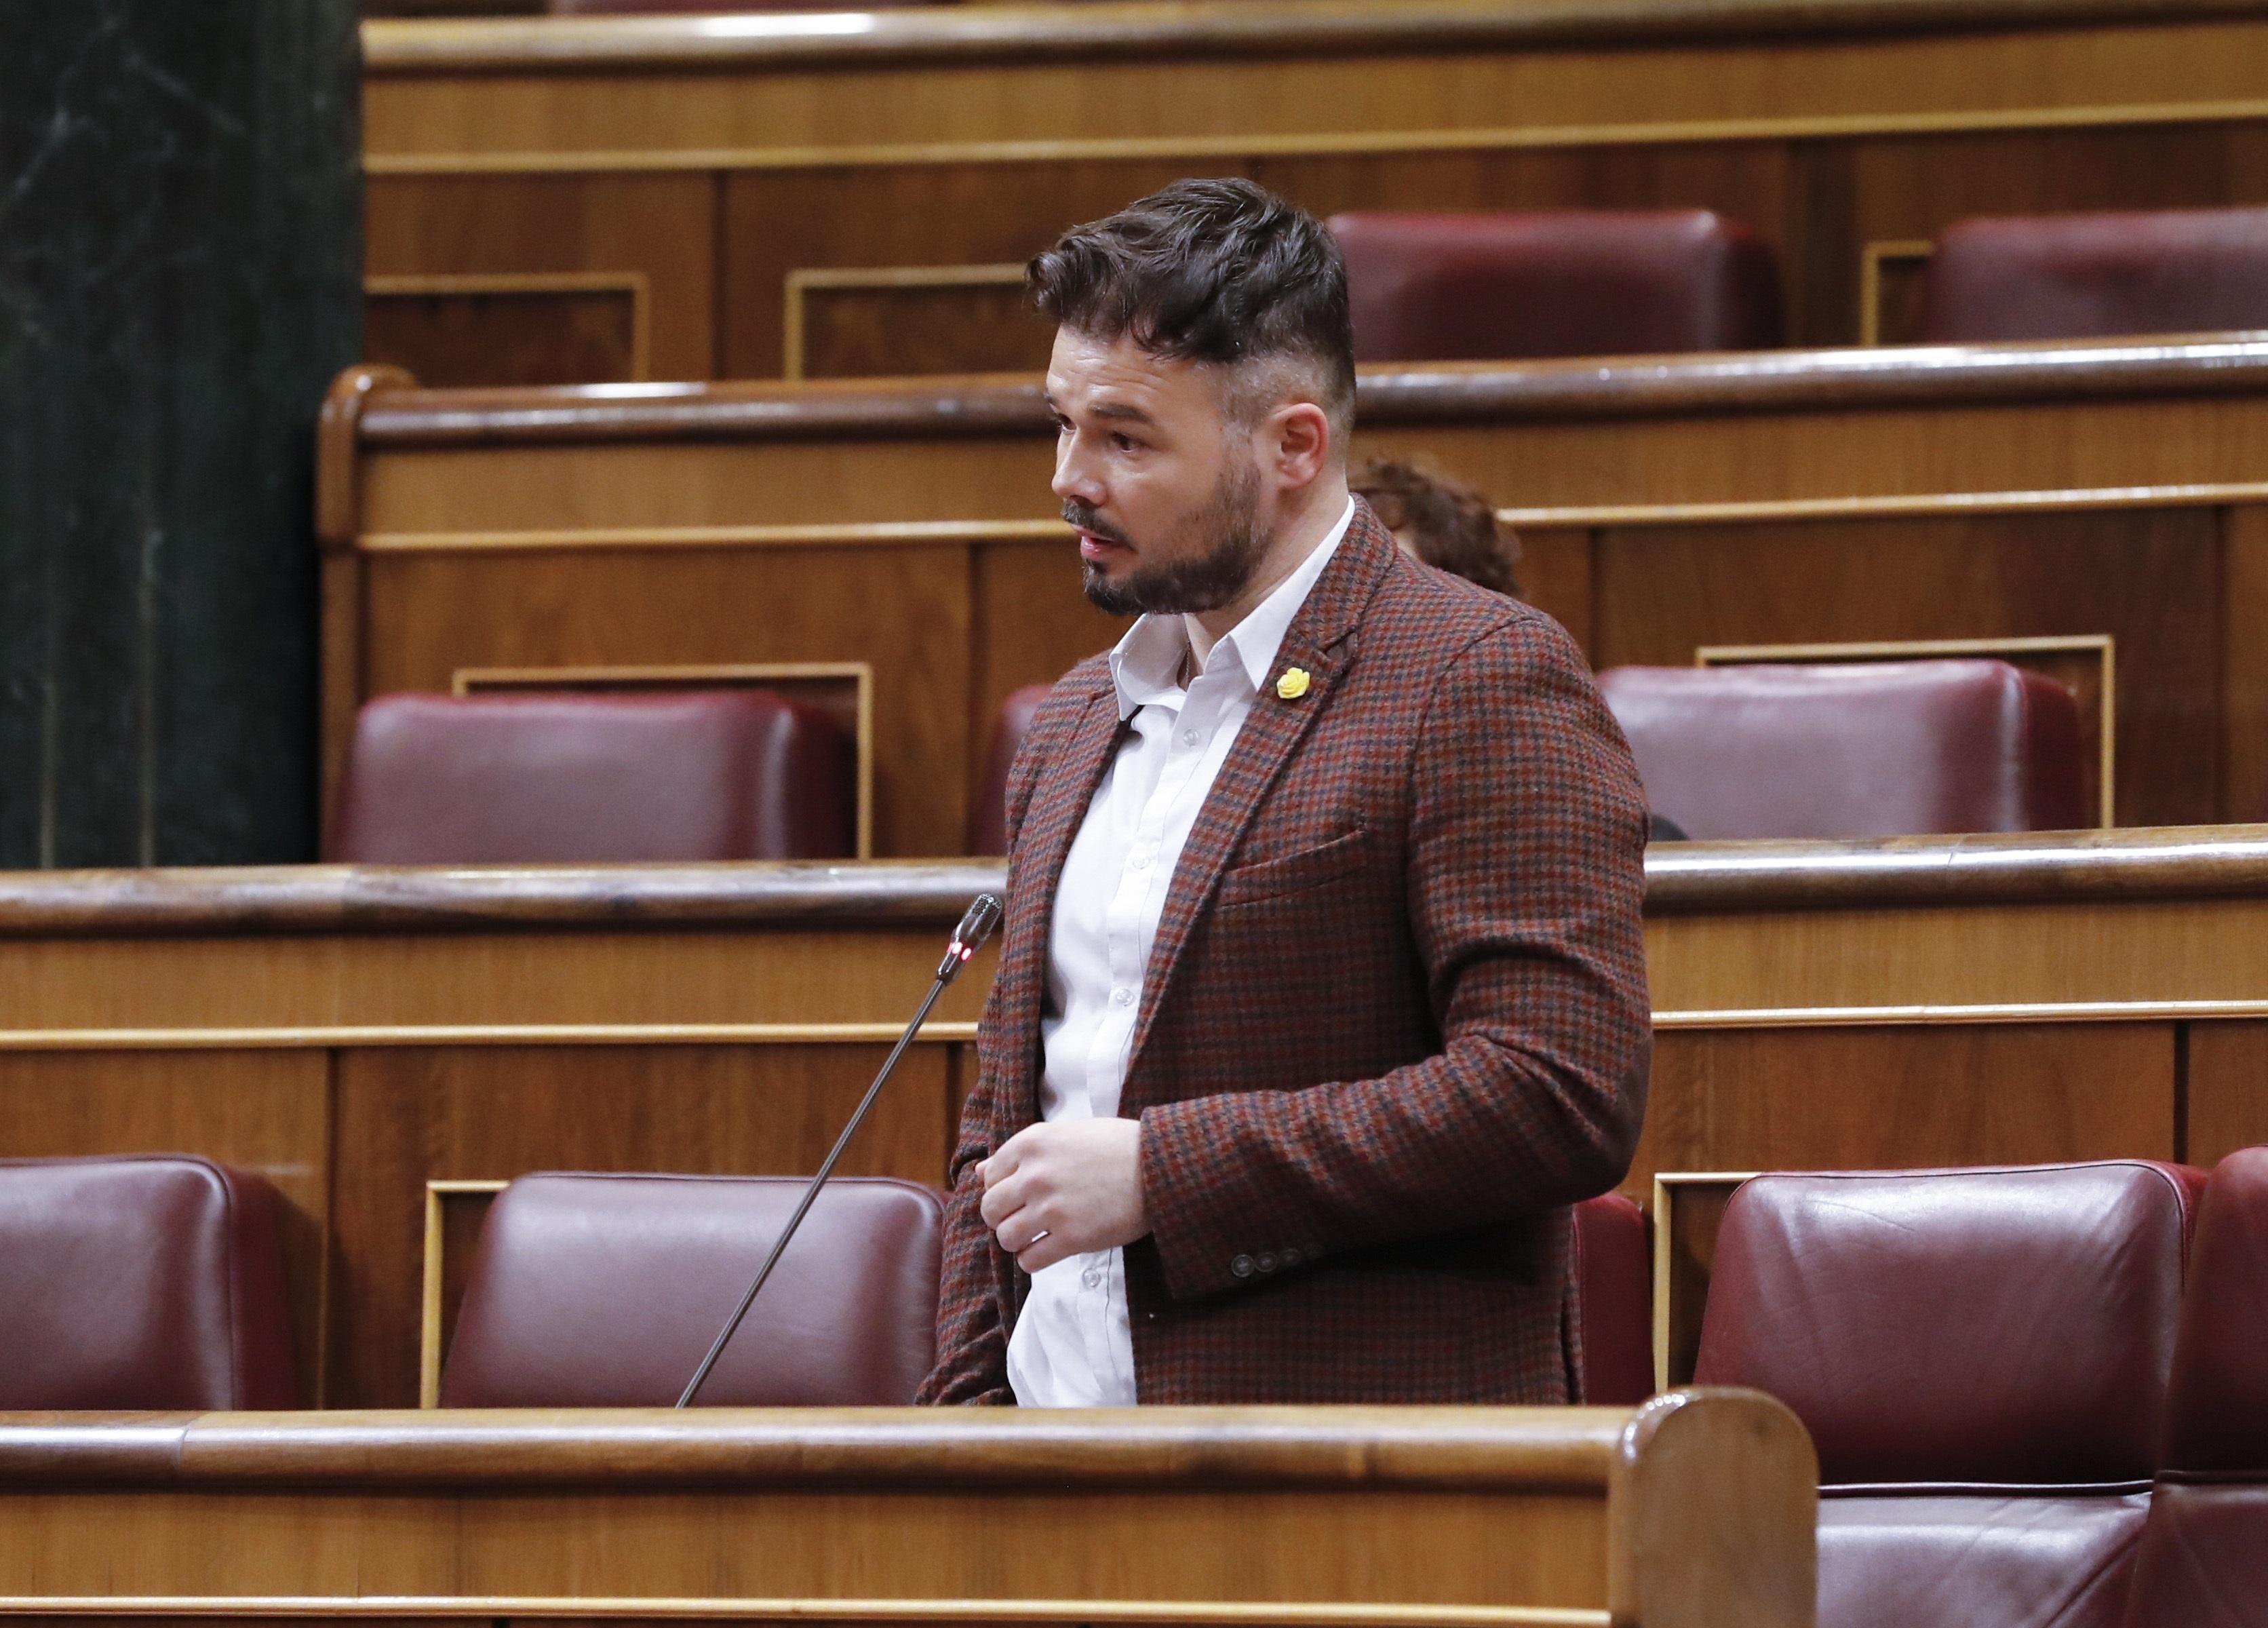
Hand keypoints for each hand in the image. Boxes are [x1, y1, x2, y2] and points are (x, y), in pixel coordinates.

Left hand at [979, 1117, 1149, 1273]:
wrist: (1161, 1165)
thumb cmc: (1117, 1146)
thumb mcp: (1066, 1134)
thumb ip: (1023, 1153)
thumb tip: (980, 1171)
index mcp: (1032, 1143)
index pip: (989, 1176)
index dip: (1003, 1188)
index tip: (1021, 1194)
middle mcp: (1035, 1175)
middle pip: (990, 1209)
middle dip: (1003, 1217)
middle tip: (1025, 1218)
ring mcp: (1051, 1208)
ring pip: (1006, 1238)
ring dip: (1018, 1241)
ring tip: (1037, 1236)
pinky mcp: (1071, 1238)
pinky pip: (1029, 1261)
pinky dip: (1033, 1260)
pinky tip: (1049, 1250)